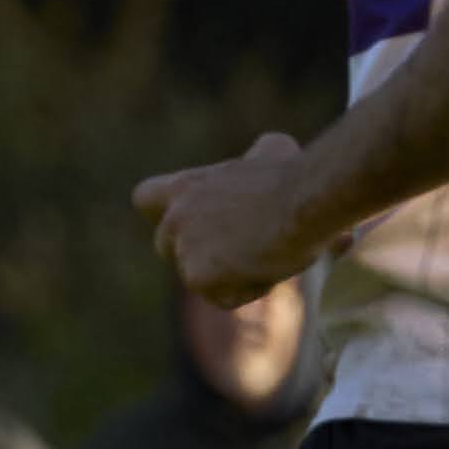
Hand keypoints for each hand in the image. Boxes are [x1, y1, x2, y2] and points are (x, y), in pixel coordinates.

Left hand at [133, 132, 324, 305]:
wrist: (304, 201)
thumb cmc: (293, 176)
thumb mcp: (272, 150)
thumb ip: (254, 158)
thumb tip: (263, 153)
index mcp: (184, 187)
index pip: (145, 198)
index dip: (163, 213)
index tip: (189, 221)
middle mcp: (175, 219)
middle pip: (167, 248)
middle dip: (199, 254)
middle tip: (243, 248)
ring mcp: (183, 250)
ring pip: (202, 278)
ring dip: (235, 274)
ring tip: (271, 253)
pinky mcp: (197, 278)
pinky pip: (225, 298)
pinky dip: (250, 290)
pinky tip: (271, 269)